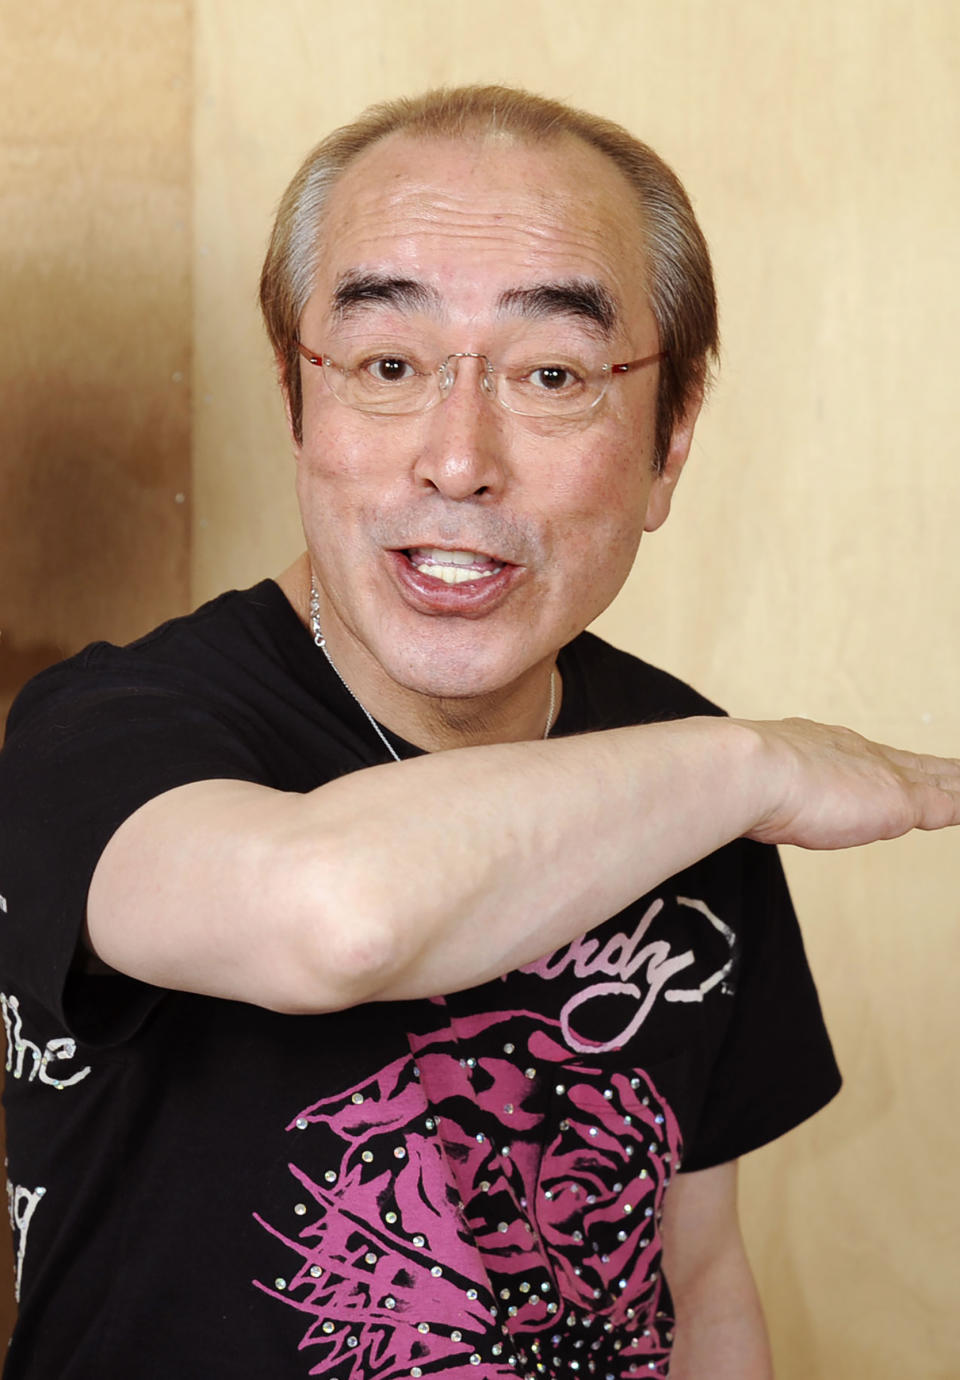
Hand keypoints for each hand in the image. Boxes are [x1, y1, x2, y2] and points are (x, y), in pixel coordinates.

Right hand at [740, 717, 959, 850]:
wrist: (753, 770)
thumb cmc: (746, 782)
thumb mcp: (764, 786)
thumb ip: (772, 793)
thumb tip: (751, 808)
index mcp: (827, 746)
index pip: (872, 760)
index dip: (892, 767)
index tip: (904, 770)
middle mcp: (861, 755)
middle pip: (914, 764)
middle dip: (939, 770)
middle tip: (957, 771)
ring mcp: (884, 777)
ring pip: (940, 779)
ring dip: (957, 781)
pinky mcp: (901, 803)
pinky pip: (950, 804)